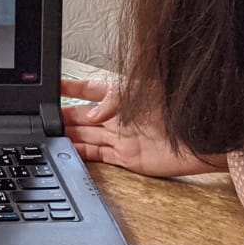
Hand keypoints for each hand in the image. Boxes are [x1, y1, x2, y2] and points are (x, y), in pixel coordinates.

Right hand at [61, 76, 227, 178]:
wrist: (201, 138)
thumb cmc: (177, 109)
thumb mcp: (140, 94)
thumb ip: (113, 101)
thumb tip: (92, 114)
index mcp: (121, 95)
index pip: (88, 89)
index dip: (70, 87)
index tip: (52, 87)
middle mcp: (119, 116)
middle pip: (83, 115)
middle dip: (63, 115)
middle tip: (41, 118)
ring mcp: (122, 137)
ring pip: (87, 135)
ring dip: (68, 135)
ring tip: (48, 135)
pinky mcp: (126, 157)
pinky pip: (98, 155)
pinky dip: (81, 154)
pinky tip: (67, 151)